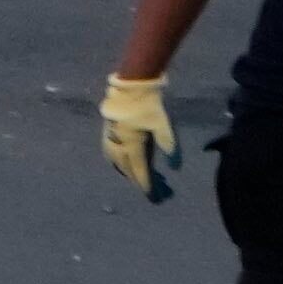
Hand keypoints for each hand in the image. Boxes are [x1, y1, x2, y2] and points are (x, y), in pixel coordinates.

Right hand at [96, 68, 176, 198]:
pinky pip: (109, 153)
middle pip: (127, 169)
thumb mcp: (163, 126)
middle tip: (150, 190)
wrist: (130, 86)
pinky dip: (116, 162)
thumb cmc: (148, 106)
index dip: (146, 185)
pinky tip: (121, 160)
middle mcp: (118, 145)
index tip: (152, 197)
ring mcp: (110, 138)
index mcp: (132, 145)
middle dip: (138, 181)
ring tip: (135, 178)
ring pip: (116, 162)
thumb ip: (169, 146)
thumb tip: (175, 167)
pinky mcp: (107, 131)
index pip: (139, 170)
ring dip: (126, 172)